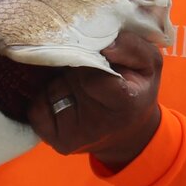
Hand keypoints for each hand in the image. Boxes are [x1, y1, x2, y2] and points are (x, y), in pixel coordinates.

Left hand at [27, 31, 163, 172]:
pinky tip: (65, 98)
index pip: (92, 73)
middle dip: (75, 64)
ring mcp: (74, 136)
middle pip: (69, 77)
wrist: (129, 135)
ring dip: (60, 79)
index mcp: (124, 103)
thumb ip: (132, 46)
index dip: (90, 58)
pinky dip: (46, 97)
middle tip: (88, 66)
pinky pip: (36, 107)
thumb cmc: (137, 90)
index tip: (97, 54)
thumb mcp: (149, 64)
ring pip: (51, 88)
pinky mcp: (56, 142)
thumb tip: (105, 44)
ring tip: (79, 84)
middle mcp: (97, 125)